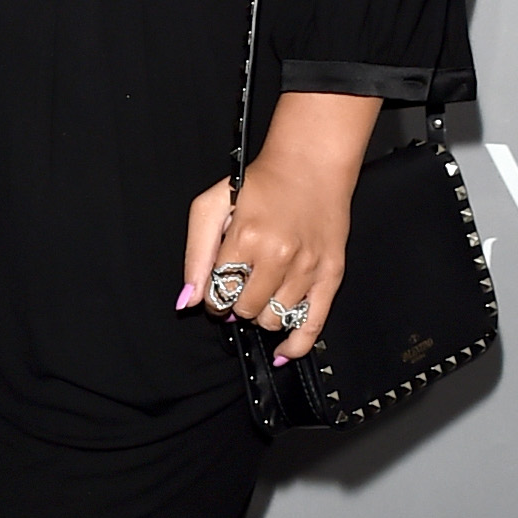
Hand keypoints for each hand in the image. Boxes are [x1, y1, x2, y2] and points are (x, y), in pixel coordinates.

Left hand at [179, 93, 381, 344]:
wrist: (311, 166)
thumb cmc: (261, 183)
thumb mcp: (212, 205)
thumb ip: (195, 254)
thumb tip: (187, 301)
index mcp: (246, 238)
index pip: (218, 293)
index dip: (213, 295)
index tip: (219, 285)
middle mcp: (278, 256)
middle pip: (244, 310)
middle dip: (235, 304)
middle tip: (240, 285)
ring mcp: (307, 269)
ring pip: (273, 319)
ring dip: (260, 313)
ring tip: (262, 291)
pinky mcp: (331, 275)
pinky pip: (312, 326)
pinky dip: (295, 345)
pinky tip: (281, 352)